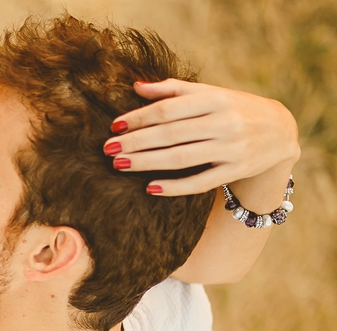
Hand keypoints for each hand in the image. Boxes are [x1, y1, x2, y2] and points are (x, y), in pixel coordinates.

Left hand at [104, 79, 299, 195]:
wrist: (280, 131)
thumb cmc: (234, 109)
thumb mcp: (210, 93)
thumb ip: (174, 90)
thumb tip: (137, 86)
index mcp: (216, 99)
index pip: (169, 109)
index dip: (139, 118)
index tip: (114, 127)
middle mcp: (225, 123)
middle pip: (171, 134)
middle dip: (136, 142)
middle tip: (108, 149)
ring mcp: (231, 149)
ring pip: (182, 158)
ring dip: (147, 162)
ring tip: (120, 164)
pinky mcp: (235, 171)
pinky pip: (200, 182)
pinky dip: (175, 187)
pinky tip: (150, 187)